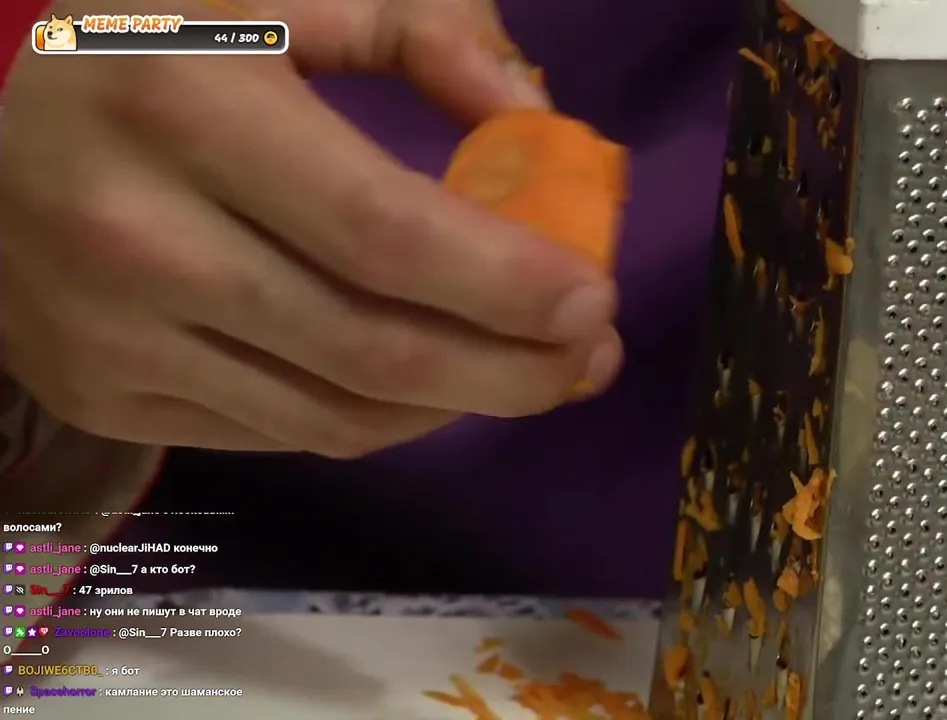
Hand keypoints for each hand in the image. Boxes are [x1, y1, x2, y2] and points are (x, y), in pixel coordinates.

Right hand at [0, 0, 621, 456]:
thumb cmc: (134, 31)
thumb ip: (420, 30)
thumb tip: (537, 122)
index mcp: (185, 110)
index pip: (383, 234)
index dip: (505, 282)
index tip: (596, 300)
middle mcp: (139, 242)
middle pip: (373, 350)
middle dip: (512, 370)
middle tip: (591, 359)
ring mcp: (110, 338)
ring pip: (334, 416)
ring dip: (457, 407)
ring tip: (537, 375)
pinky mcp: (99, 393)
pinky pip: (277, 433)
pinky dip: (374, 419)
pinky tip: (431, 384)